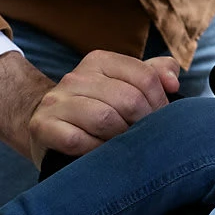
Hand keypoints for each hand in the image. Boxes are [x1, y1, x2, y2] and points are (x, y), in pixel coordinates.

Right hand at [28, 51, 182, 159]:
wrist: (48, 126)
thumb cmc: (98, 108)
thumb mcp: (125, 84)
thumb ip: (155, 74)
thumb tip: (172, 82)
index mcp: (100, 61)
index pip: (145, 76)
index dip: (160, 103)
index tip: (159, 120)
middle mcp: (76, 76)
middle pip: (128, 100)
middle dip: (143, 124)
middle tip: (144, 139)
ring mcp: (56, 101)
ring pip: (104, 119)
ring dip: (120, 139)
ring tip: (122, 146)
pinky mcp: (42, 126)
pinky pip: (77, 140)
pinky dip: (94, 150)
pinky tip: (99, 153)